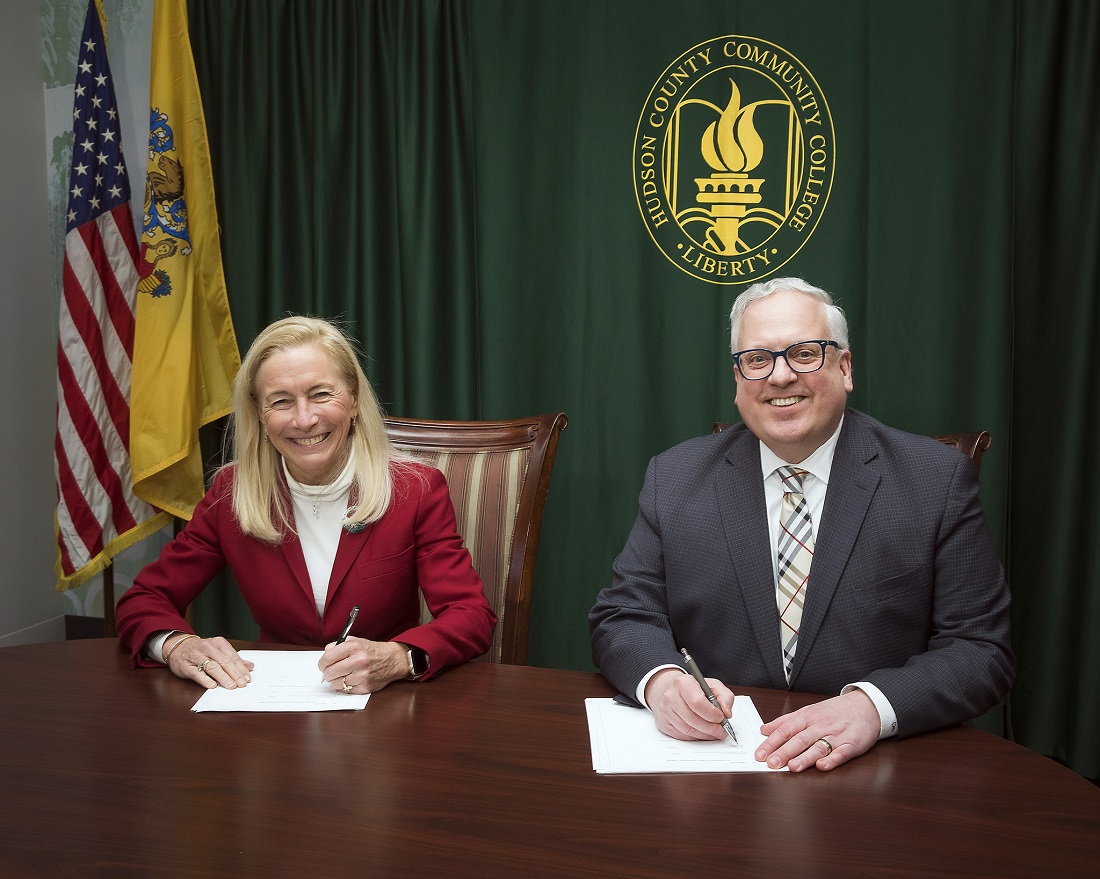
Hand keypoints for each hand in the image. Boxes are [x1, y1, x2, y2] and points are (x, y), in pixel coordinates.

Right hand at [165, 634, 253, 689]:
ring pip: (212, 666)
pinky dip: (206, 680)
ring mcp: (196, 656)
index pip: (233, 656)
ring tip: (231, 686)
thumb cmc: (201, 650)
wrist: (177, 647)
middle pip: (224, 661)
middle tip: (242, 683)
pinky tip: (213, 686)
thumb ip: (233, 659)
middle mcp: (208, 647)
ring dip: (223, 677)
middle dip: (235, 673)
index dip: (241, 668)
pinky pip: (197, 673)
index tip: (247, 678)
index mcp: (218, 642)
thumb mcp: (218, 651)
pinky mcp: (186, 666)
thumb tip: (250, 666)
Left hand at [318, 637, 408, 693]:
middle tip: (331, 672)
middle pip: (330, 672)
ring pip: (336, 683)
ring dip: (336, 681)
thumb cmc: (372, 651)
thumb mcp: (356, 641)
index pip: (328, 657)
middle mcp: (358, 660)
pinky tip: (350, 680)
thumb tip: (325, 654)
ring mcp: (362, 675)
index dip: (322, 663)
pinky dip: (345, 687)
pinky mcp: (365, 687)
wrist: (392, 660)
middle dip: (328, 673)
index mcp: (354, 647)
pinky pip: (346, 690)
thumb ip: (338, 645)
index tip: (323, 665)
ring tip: (342, 676)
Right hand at [645, 668, 734, 740]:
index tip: (721, 718)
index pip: (697, 702)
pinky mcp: (663, 723)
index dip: (711, 713)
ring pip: (687, 730)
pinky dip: (695, 737)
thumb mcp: (713, 686)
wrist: (674, 691)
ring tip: (714, 733)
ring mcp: (665, 711)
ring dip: (704, 735)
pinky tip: (702, 733)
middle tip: (721, 731)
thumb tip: (727, 713)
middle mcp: (670, 696)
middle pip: (693, 719)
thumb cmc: (695, 689)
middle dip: (711, 728)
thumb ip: (725, 697)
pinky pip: (682, 735)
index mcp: (683, 683)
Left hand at [756, 689, 879, 770]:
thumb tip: (763, 730)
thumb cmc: (834, 711)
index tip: (759, 754)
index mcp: (807, 717)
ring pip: (818, 747)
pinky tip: (822, 766)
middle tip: (771, 763)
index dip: (771, 743)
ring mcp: (836, 735)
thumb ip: (785, 721)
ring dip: (805, 757)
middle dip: (784, 752)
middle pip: (799, 739)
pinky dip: (832, 759)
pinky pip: (842, 752)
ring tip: (793, 767)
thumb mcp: (808, 711)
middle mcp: (820, 726)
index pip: (785, 730)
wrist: (866, 705)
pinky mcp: (852, 744)